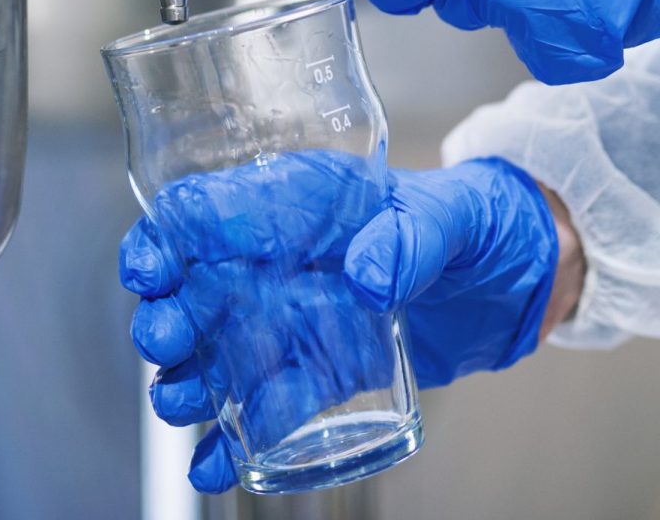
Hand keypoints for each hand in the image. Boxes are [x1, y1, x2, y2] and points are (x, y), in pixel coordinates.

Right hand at [119, 153, 558, 492]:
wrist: (516, 277)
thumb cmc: (478, 220)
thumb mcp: (452, 216)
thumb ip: (412, 239)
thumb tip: (367, 276)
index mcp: (301, 201)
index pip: (211, 206)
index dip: (168, 234)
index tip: (150, 269)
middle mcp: (283, 259)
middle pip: (197, 283)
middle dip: (168, 314)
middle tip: (167, 342)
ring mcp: (296, 316)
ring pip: (218, 349)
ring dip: (189, 379)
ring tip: (185, 405)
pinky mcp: (321, 368)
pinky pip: (267, 404)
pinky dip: (235, 438)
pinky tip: (215, 464)